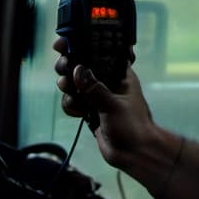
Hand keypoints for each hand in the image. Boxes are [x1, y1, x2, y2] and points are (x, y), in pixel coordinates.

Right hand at [53, 36, 155, 168]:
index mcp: (119, 74)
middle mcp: (107, 81)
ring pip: (73, 84)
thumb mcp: (114, 105)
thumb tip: (78, 71)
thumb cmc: (134, 127)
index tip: (63, 44)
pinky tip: (80, 114)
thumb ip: (95, 88)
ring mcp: (97, 95)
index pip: (98, 51)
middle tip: (67, 78)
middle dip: (69, 69)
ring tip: (75, 98)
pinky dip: (71, 106)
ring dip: (68, 90)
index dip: (81, 46)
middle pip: (80, 65)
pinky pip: (72, 101)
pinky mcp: (89, 110)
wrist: (134, 154)